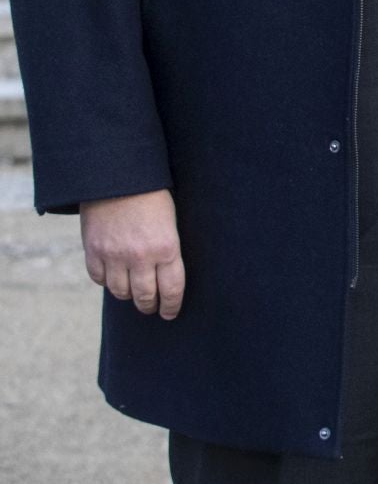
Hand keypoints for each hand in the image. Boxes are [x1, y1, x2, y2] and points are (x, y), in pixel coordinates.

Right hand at [79, 189, 184, 319]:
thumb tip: (166, 276)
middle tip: (152, 307)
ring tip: (134, 292)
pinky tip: (113, 276)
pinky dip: (106, 281)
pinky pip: (99, 279)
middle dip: (150, 305)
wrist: (118, 176)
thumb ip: (167, 249)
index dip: (172, 305)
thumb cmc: (153, 196)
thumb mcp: (171, 221)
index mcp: (167, 247)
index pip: (172, 289)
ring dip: (128, 294)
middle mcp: (140, 256)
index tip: (170, 313)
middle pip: (145, 296)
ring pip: (121, 292)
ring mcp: (114, 256)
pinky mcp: (93, 252)